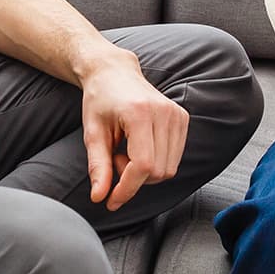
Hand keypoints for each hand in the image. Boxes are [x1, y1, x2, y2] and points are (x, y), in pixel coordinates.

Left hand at [79, 48, 190, 210]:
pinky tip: (139, 149)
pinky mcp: (182, 118)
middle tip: (115, 160)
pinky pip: (174, 158)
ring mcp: (177, 114)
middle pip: (157, 171)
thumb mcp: (92, 133)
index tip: (111, 201)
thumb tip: (100, 197)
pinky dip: (155, 163)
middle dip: (133, 179)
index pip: (143, 166)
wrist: (114, 72)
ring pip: (168, 169)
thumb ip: (98, 167)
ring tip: (126, 153)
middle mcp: (164, 112)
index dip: (127, 189)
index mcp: (140, 113)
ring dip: (145, 173)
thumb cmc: (99, 100)